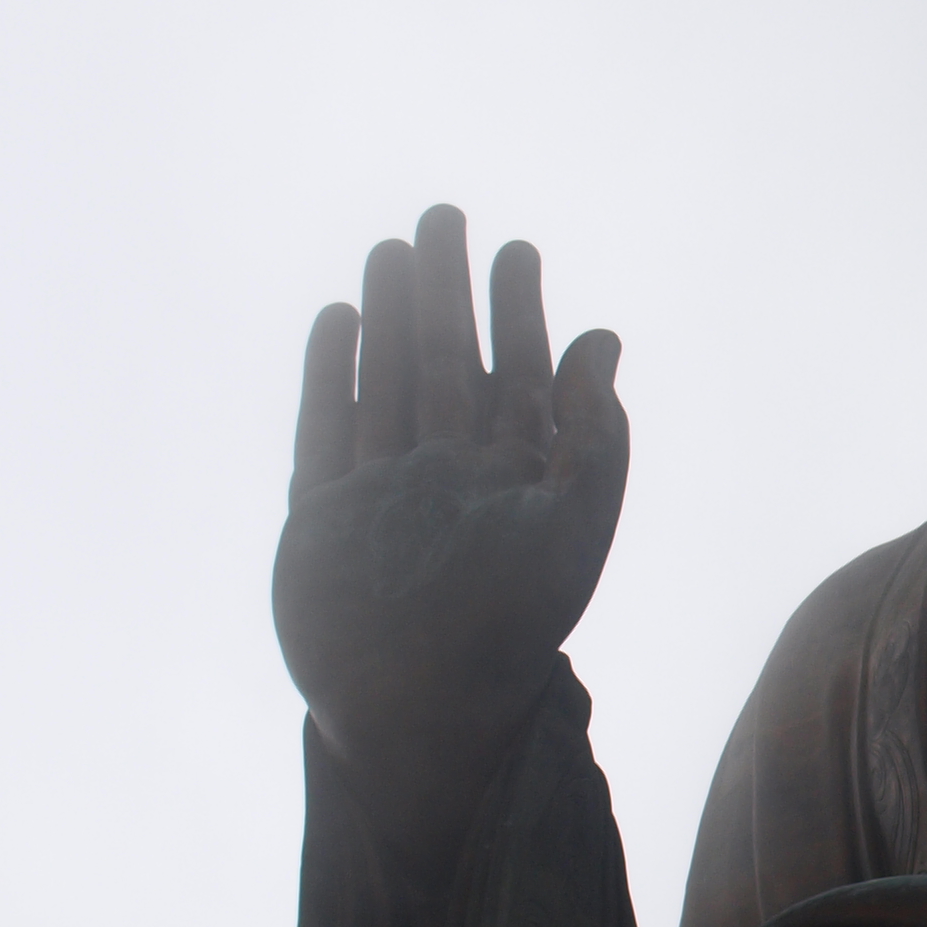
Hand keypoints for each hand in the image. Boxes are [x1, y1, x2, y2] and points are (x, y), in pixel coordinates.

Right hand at [271, 204, 628, 870]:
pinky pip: (327, 428)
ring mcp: (381, 494)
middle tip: (446, 216)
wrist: (418, 710)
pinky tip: (339, 318)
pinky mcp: (322, 516)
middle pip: (446, 363)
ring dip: (390, 318)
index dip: (519, 312)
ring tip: (392, 250)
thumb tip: (604, 339)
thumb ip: (593, 435)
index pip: (518, 376)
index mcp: (513, 482)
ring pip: (386, 383)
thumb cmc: (508, 629)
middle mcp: (448, 478)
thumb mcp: (572, 526)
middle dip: (448, 293)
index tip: (519, 249)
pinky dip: (331, 374)